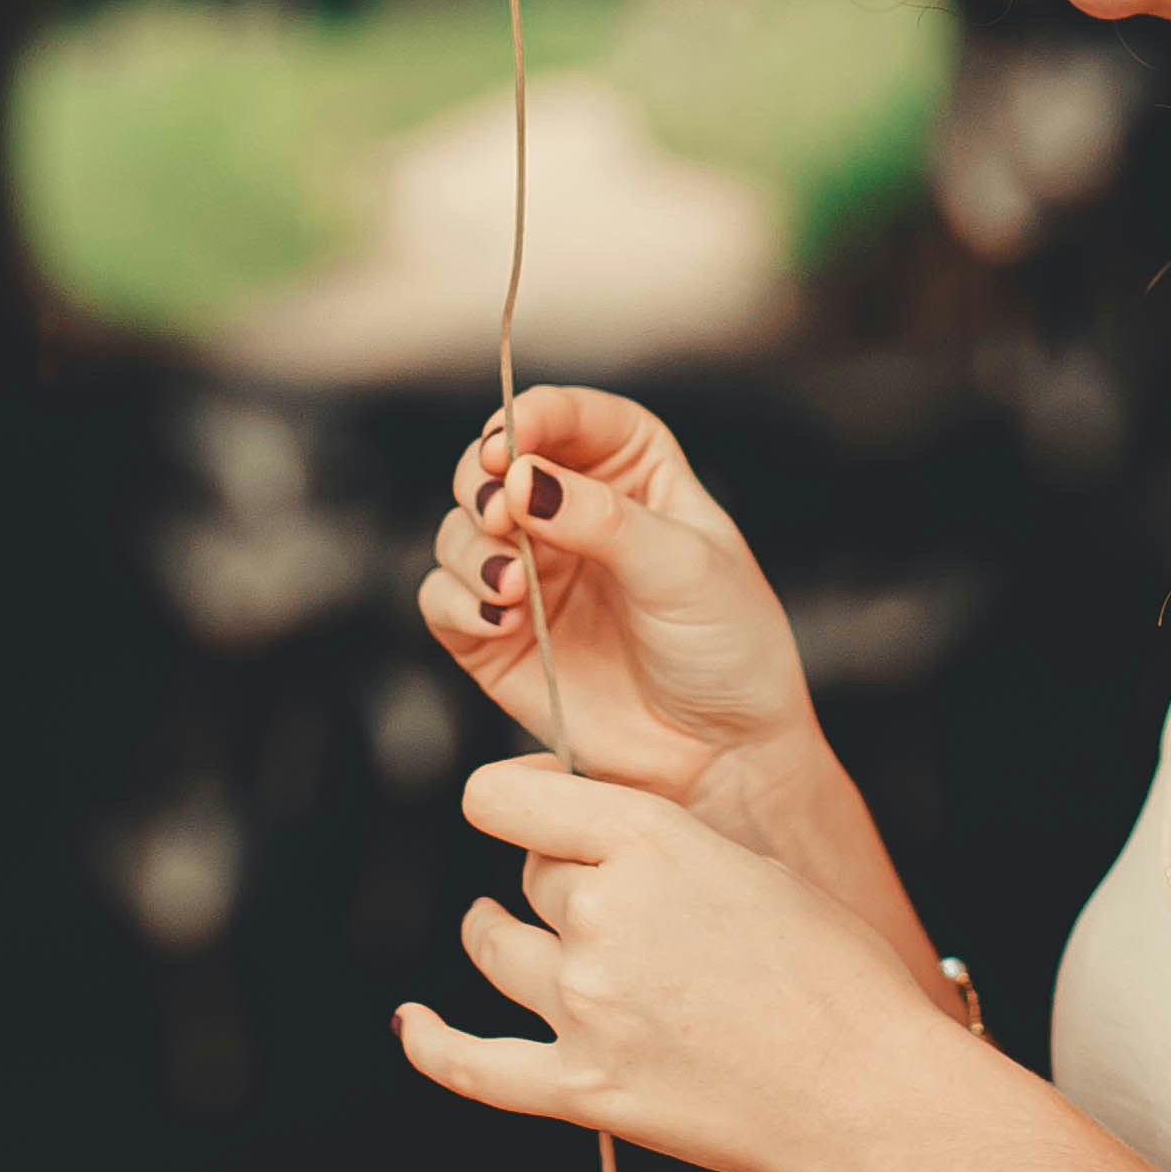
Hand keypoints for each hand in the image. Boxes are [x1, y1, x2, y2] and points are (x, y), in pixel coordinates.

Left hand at [397, 757, 979, 1171]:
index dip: (515, 797)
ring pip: (500, 950)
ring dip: (502, 938)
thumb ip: (662, 848)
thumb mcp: (753, 868)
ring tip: (505, 935)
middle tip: (617, 907)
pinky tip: (414, 1022)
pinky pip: (474, 1063)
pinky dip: (433, 1042)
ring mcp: (584, 1005)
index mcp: (649, 842)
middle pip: (530, 879)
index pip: (510, 798)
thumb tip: (597, 842)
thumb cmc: (838, 977)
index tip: (531, 806)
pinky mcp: (580, 1089)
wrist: (870, 1091)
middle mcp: (602, 914)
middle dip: (561, 884)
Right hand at [418, 383, 820, 827]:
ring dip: (470, 546)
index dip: (533, 416)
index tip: (509, 442)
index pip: (572, 417)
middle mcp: (571, 514)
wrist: (722, 755)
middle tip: (501, 514)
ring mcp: (530, 574)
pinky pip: (443, 599)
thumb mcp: (684, 569)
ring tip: (512, 586)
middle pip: (495, 464)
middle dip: (483, 482)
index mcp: (633, 475)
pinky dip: (457, 601)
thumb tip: (524, 480)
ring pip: (459, 529)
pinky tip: (499, 620)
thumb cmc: (726, 649)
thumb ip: (603, 520)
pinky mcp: (495, 635)